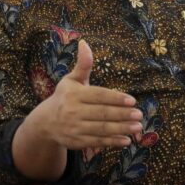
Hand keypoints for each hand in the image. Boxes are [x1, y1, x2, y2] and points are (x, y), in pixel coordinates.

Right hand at [26, 39, 142, 149]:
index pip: (98, 96)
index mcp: (73, 94)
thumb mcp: (71, 79)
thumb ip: (83, 64)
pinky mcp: (77, 142)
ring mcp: (75, 128)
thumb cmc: (64, 97)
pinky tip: (127, 140)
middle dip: (122, 114)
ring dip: (121, 129)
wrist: (45, 122)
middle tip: (139, 114)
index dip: (115, 98)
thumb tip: (84, 42)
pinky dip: (112, 142)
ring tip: (137, 126)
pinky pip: (97, 142)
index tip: (132, 100)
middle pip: (101, 113)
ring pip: (101, 129)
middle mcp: (73, 112)